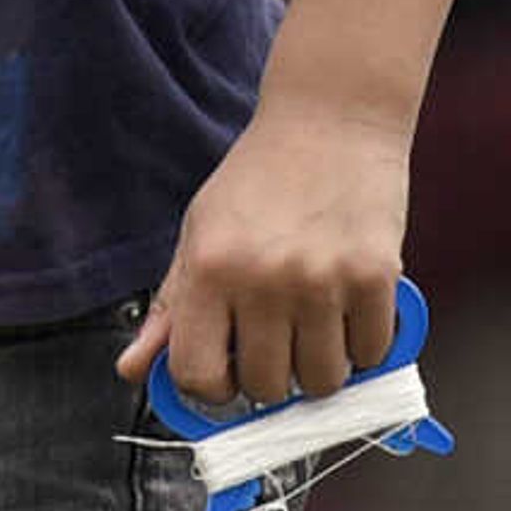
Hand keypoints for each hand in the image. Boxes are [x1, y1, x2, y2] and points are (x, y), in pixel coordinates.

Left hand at [116, 93, 408, 409]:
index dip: (212, 388)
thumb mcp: (198, 235)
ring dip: (317, 368)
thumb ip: (169, 310)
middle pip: (265, 388)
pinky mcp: (376, 278)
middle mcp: (264, 278)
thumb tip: (134, 371)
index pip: (198, 376)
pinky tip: (345, 311)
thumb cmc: (256, 182)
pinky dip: (361, 347)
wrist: (328, 122)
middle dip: (268, 377)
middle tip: (273, 342)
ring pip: (322, 383)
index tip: (226, 371)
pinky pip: (372, 356)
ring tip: (311, 326)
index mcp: (210, 267)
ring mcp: (323, 281)